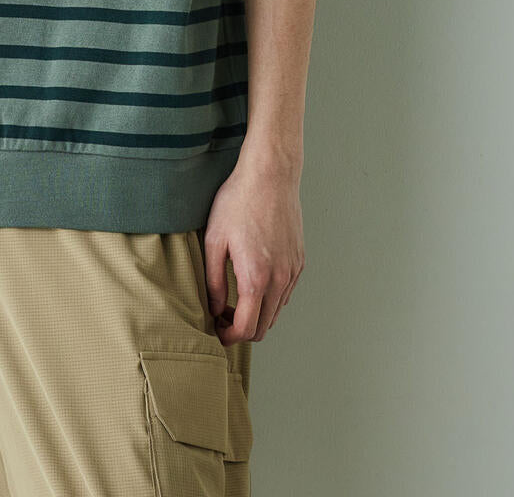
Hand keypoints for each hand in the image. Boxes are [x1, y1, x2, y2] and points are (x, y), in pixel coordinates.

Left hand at [200, 157, 304, 344]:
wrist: (270, 175)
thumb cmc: (239, 202)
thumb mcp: (215, 239)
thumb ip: (213, 280)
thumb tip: (214, 308)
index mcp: (256, 278)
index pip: (246, 328)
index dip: (228, 336)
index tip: (216, 329)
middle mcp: (280, 280)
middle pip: (264, 327)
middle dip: (241, 329)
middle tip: (222, 315)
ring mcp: (293, 271)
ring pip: (277, 312)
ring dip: (257, 315)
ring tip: (235, 300)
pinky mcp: (299, 261)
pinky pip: (286, 293)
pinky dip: (270, 299)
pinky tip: (254, 282)